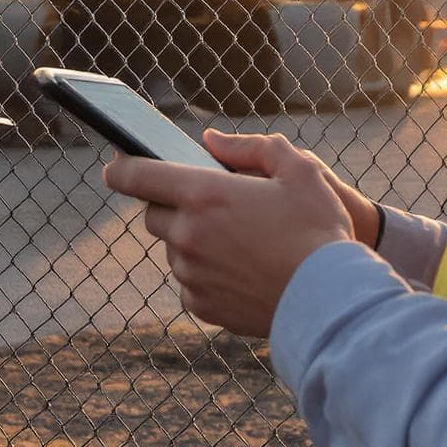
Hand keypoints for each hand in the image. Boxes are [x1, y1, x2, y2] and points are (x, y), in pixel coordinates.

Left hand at [100, 129, 356, 337]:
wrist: (332, 299)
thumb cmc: (319, 228)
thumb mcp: (298, 169)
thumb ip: (250, 147)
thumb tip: (211, 140)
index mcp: (203, 195)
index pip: (136, 176)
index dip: (120, 166)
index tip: (114, 163)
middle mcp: (187, 236)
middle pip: (154, 214)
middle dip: (172, 204)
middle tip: (207, 203)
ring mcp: (191, 274)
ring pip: (174, 250)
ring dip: (192, 240)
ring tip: (238, 240)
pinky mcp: (201, 305)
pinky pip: (189, 282)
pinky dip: (204, 273)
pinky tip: (240, 270)